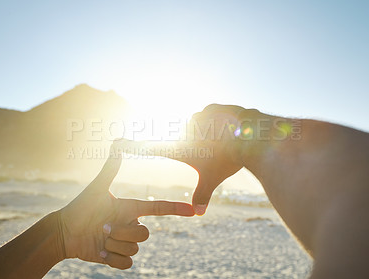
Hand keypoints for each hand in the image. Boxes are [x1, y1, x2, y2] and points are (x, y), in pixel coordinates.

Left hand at [58, 143, 193, 268]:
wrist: (64, 232)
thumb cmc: (80, 207)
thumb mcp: (97, 188)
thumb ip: (110, 168)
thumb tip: (118, 142)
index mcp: (131, 208)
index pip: (158, 208)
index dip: (176, 209)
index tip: (192, 211)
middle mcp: (131, 224)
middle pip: (144, 234)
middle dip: (121, 232)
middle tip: (102, 228)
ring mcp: (125, 242)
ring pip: (135, 249)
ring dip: (113, 245)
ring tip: (99, 238)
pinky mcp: (118, 258)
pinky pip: (127, 264)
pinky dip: (112, 260)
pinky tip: (100, 253)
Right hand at [117, 104, 247, 214]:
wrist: (250, 137)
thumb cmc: (228, 160)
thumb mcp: (212, 178)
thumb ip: (203, 194)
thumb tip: (198, 214)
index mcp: (180, 147)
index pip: (150, 148)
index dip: (133, 146)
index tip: (118, 143)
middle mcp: (185, 129)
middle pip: (188, 140)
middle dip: (200, 147)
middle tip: (215, 152)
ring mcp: (198, 116)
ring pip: (200, 128)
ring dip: (210, 135)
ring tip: (224, 142)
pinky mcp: (211, 107)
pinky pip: (213, 117)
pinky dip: (220, 124)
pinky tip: (230, 129)